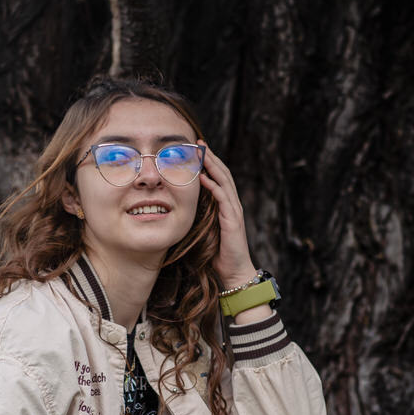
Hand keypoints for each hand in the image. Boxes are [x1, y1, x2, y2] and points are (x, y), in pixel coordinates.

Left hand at [197, 141, 257, 289]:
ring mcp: (234, 211)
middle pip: (223, 174)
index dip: (209, 162)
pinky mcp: (232, 221)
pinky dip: (213, 185)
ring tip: (202, 152)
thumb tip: (179, 206)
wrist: (234, 272)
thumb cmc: (218, 253)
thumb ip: (198, 215)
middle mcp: (232, 204)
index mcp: (226, 205)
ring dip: (213, 165)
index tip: (197, 149)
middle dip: (211, 157)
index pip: (218, 177)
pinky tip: (203, 177)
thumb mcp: (205, 229)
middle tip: (199, 142)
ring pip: (224, 181)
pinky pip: (223, 198)